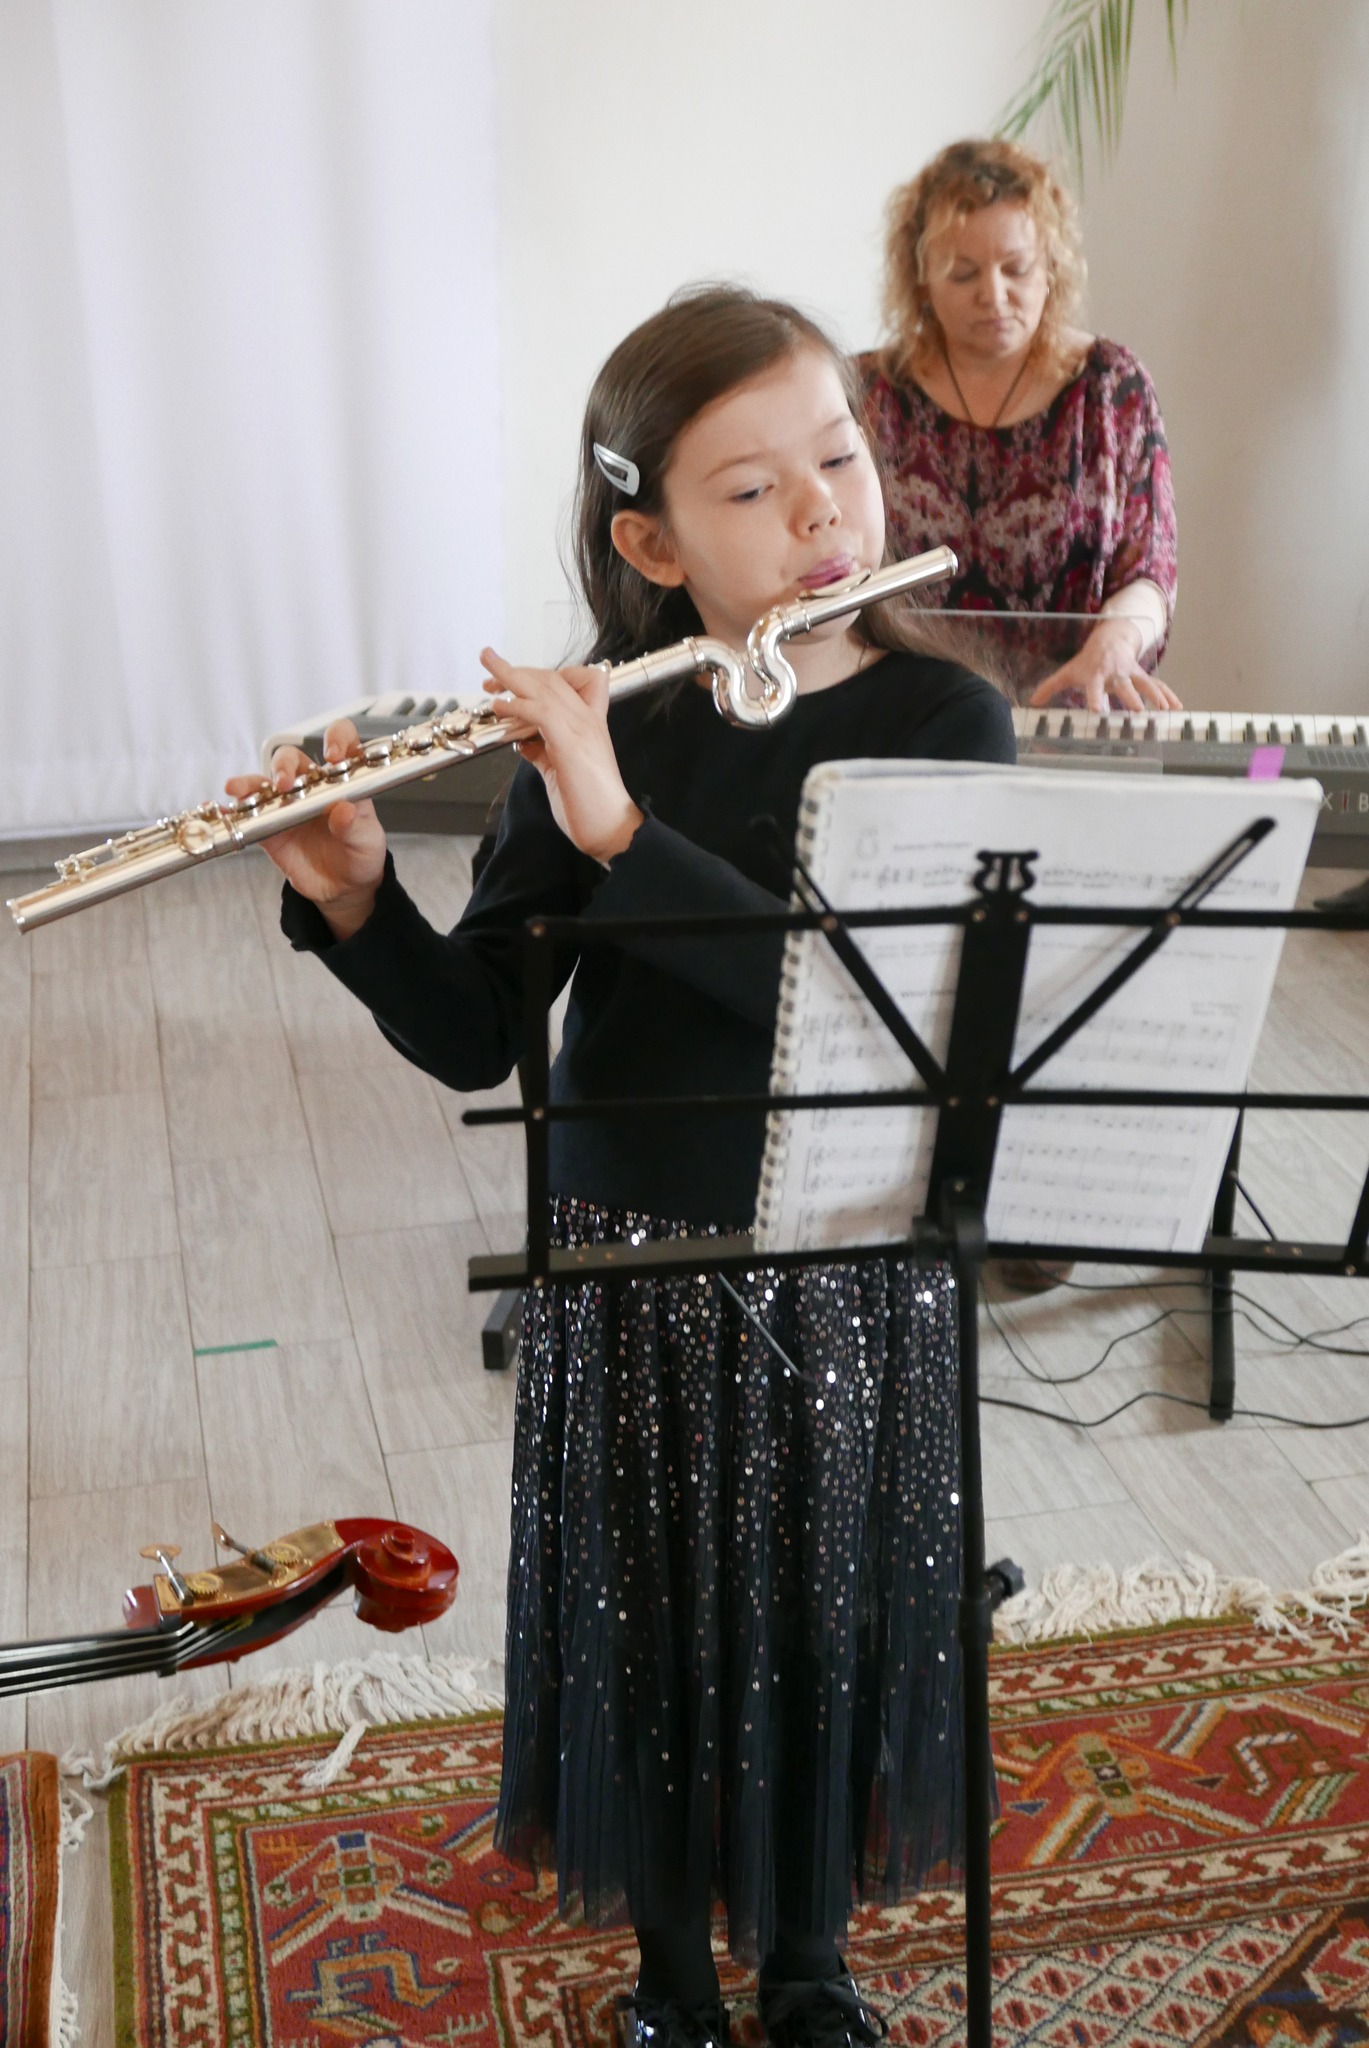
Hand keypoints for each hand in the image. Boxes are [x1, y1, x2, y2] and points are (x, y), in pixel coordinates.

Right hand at [224, 718, 386, 939]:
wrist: (344, 888)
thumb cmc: (360, 854)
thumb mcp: (367, 840)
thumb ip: (355, 825)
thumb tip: (343, 810)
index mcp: (342, 780)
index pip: (341, 743)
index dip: (336, 739)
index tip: (332, 755)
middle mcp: (311, 786)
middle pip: (292, 759)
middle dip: (285, 766)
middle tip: (284, 784)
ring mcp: (287, 804)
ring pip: (264, 782)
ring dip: (250, 782)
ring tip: (240, 790)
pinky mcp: (270, 827)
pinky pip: (249, 814)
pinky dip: (235, 810)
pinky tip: (227, 810)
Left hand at [482, 650, 641, 862]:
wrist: (611, 828)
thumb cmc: (589, 805)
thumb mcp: (559, 772)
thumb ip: (543, 753)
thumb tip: (524, 743)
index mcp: (589, 724)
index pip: (571, 681)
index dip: (540, 675)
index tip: (512, 681)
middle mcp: (587, 720)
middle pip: (551, 678)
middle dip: (516, 671)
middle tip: (489, 669)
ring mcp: (581, 729)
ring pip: (544, 689)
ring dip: (510, 678)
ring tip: (487, 679)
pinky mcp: (570, 744)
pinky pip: (541, 712)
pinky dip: (517, 706)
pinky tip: (500, 707)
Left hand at [1028, 617, 1182, 714]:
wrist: (1110, 638)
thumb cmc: (1086, 661)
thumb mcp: (1068, 672)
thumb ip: (1050, 687)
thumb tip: (1031, 703)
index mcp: (1095, 675)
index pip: (1094, 688)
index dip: (1095, 698)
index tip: (1098, 710)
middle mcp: (1115, 673)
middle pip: (1124, 686)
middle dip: (1131, 698)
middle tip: (1137, 712)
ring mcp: (1131, 674)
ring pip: (1145, 684)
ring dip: (1155, 697)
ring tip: (1162, 711)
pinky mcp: (1142, 675)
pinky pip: (1158, 685)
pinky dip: (1168, 695)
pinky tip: (1176, 708)